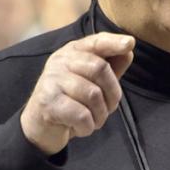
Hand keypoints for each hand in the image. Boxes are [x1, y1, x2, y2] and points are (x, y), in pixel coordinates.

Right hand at [20, 32, 134, 154]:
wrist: (39, 125)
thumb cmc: (71, 100)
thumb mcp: (91, 80)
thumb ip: (110, 66)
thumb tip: (128, 50)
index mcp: (73, 52)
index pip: (96, 42)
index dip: (113, 42)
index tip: (130, 43)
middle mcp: (60, 61)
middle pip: (100, 68)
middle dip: (112, 94)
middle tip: (108, 109)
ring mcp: (51, 80)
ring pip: (93, 95)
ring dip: (100, 115)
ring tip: (93, 120)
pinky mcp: (48, 103)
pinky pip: (82, 115)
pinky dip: (88, 127)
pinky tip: (81, 127)